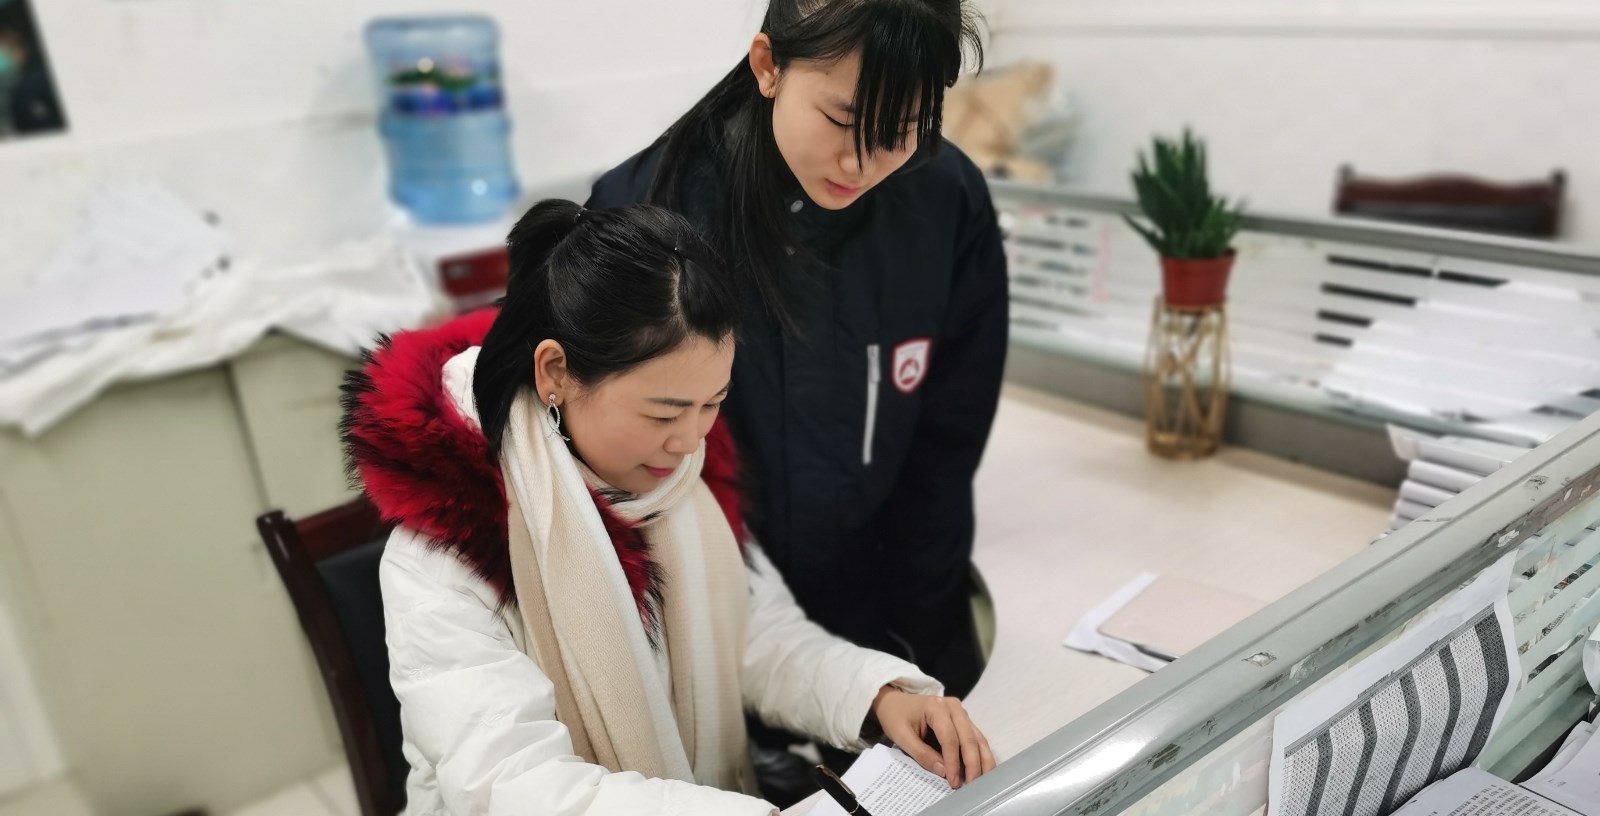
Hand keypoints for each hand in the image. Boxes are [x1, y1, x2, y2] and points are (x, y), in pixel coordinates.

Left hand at [870, 687, 995, 788]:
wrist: (895, 703)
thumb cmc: (896, 717)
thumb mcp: (901, 736)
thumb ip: (922, 754)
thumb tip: (943, 772)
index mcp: (936, 707)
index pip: (950, 738)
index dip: (953, 762)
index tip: (953, 782)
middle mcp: (953, 707)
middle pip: (969, 738)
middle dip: (972, 764)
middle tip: (971, 786)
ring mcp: (961, 713)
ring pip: (978, 739)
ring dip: (983, 762)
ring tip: (982, 782)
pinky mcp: (964, 721)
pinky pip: (977, 739)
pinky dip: (981, 756)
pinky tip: (983, 771)